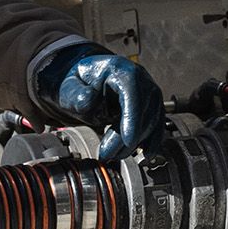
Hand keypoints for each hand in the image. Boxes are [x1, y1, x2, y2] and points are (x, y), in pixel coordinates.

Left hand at [31, 38, 169, 160]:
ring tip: (111, 155)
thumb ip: (76, 95)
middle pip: (142, 113)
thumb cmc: (80, 84)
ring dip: (133, 145)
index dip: (132, 118)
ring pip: (150, 124)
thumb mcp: (70, 87)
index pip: (132, 94)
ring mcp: (150, 94)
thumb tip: (88, 101)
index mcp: (122, 71)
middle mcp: (142, 80)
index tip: (129, 140)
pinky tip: (142, 157)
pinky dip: (150, 144)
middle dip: (126, 140)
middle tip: (105, 155)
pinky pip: (157, 127)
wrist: (88, 81)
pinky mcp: (153, 108)